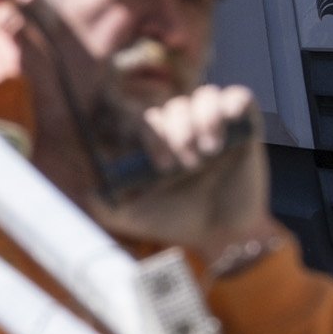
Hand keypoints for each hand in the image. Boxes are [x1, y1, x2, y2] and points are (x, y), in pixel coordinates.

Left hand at [92, 82, 271, 255]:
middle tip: (187, 165)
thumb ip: (103, 206)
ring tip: (208, 151)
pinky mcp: (246, 129)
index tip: (162, 166)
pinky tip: (230, 120)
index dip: (153, 134)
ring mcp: (216, 127)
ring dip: (204, 118)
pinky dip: (233, 101)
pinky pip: (239, 96)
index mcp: (159, 142)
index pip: (149, 118)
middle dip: (178, 132)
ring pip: (205, 96)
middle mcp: (185, 129)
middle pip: (175, 105)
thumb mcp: (130, 218)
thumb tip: (86, 190)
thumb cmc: (177, 224)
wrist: (221, 237)